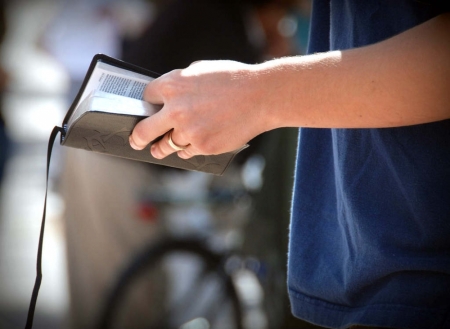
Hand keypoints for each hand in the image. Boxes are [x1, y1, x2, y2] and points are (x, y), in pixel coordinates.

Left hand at [129, 60, 270, 158]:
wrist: (260, 96)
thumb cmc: (233, 79)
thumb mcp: (201, 70)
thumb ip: (180, 83)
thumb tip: (168, 95)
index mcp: (172, 85)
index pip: (146, 97)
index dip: (148, 103)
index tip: (148, 109)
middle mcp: (176, 110)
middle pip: (144, 130)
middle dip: (137, 137)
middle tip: (136, 141)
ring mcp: (188, 131)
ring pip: (166, 145)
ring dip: (162, 147)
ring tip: (157, 150)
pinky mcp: (203, 146)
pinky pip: (186, 152)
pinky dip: (187, 149)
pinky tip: (189, 145)